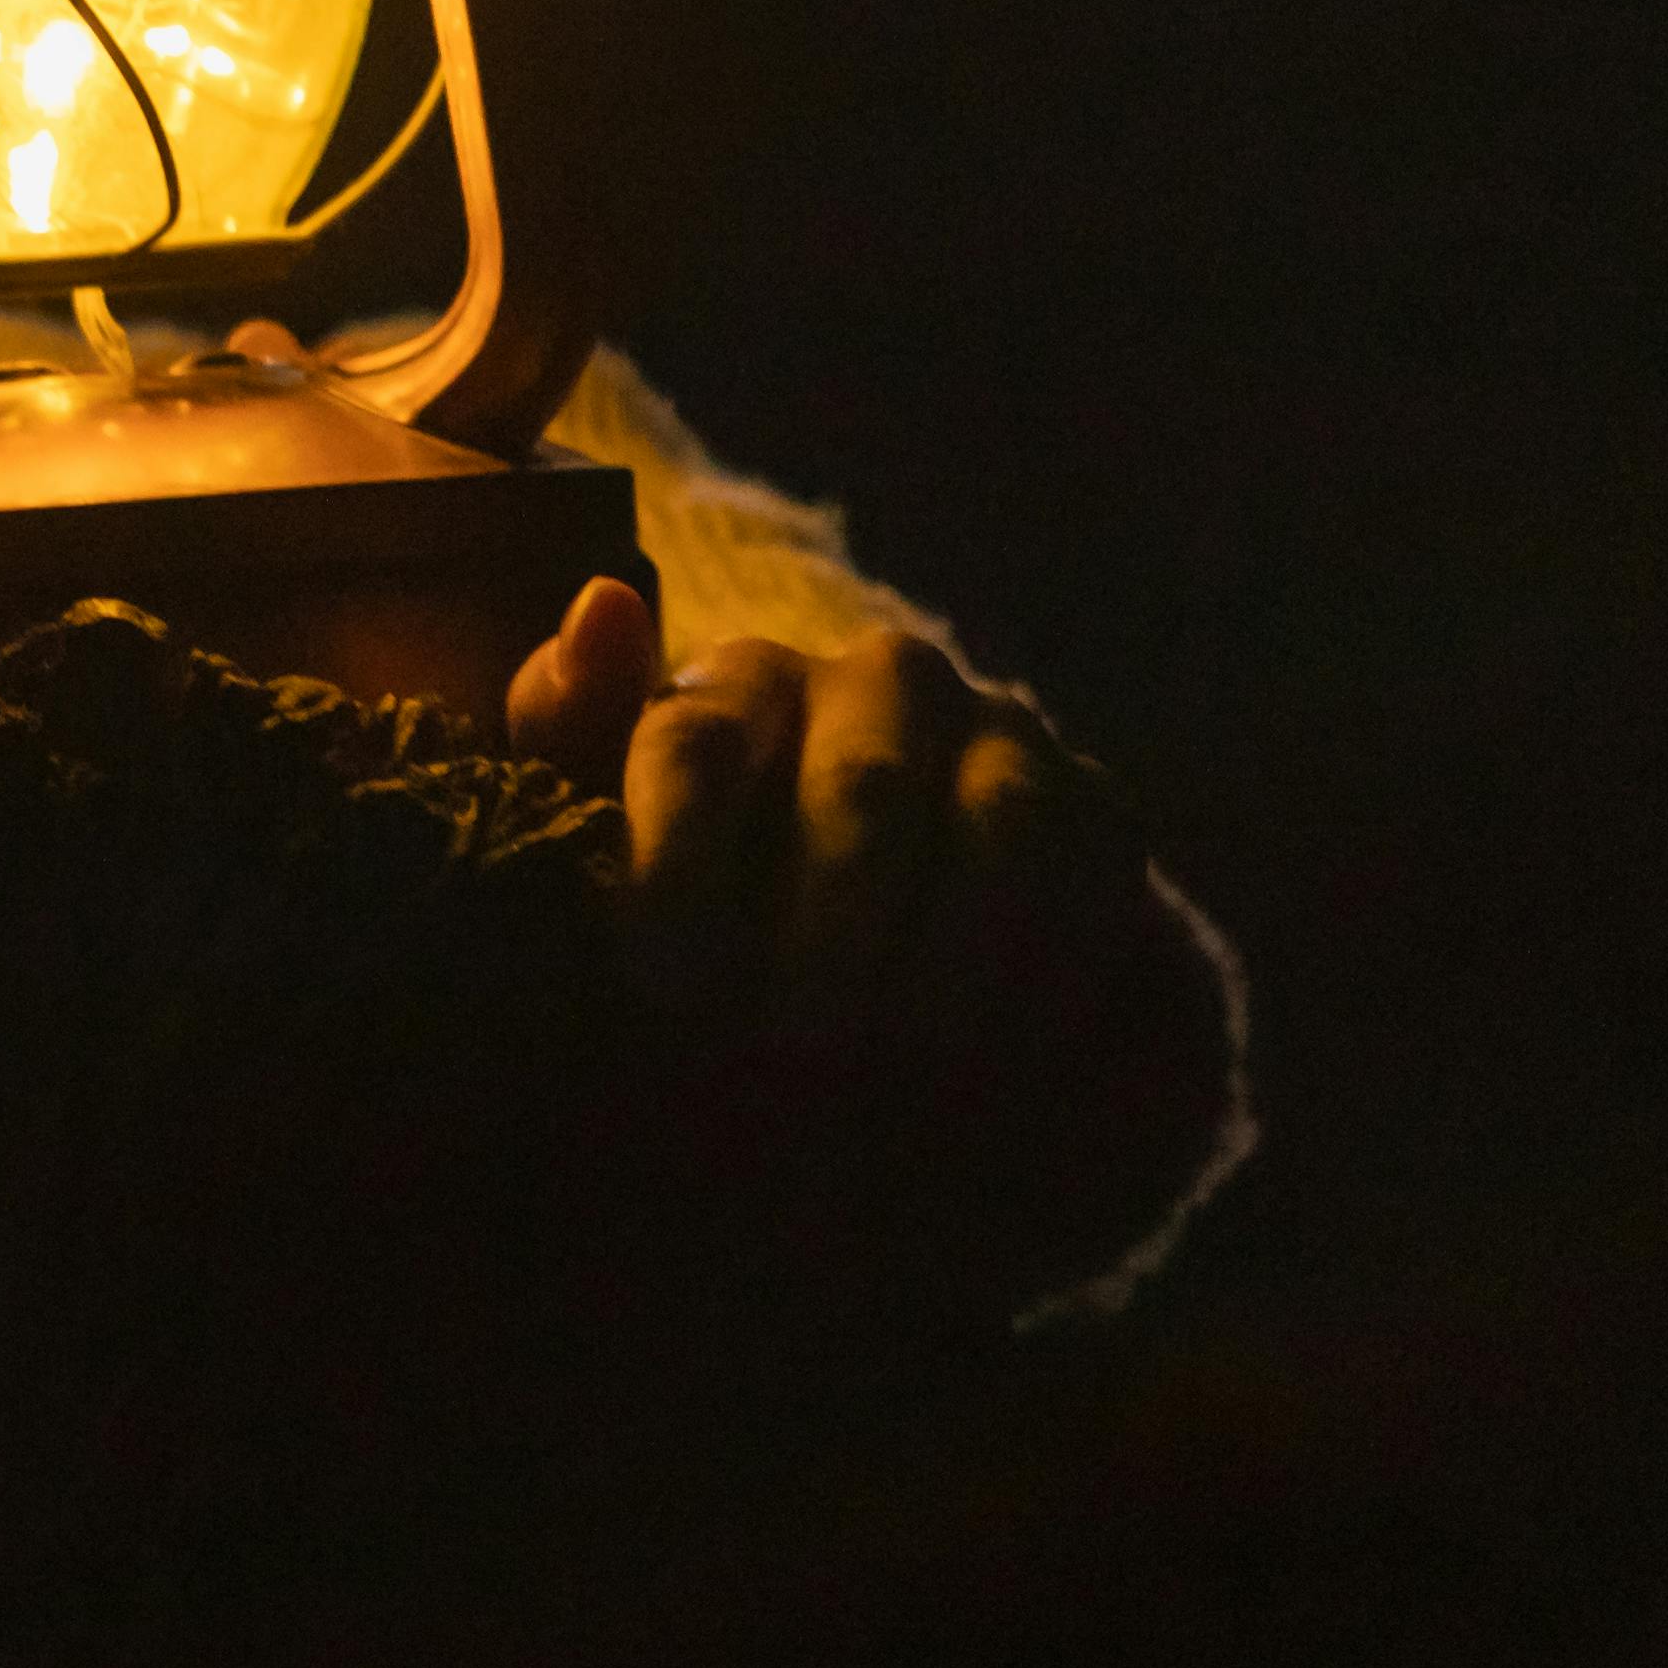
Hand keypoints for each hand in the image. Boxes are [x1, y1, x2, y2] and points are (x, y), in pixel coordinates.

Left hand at [506, 578, 1241, 1324]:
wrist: (883, 931)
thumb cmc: (711, 880)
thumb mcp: (615, 825)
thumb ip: (573, 728)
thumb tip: (603, 603)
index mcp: (738, 682)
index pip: (698, 746)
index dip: (680, 867)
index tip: (665, 988)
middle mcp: (876, 681)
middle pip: (859, 791)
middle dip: (828, 928)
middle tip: (797, 1047)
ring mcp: (1001, 736)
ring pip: (992, 827)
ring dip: (948, 955)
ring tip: (906, 1064)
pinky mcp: (1095, 809)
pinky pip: (1089, 877)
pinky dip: (1048, 974)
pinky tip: (1003, 1060)